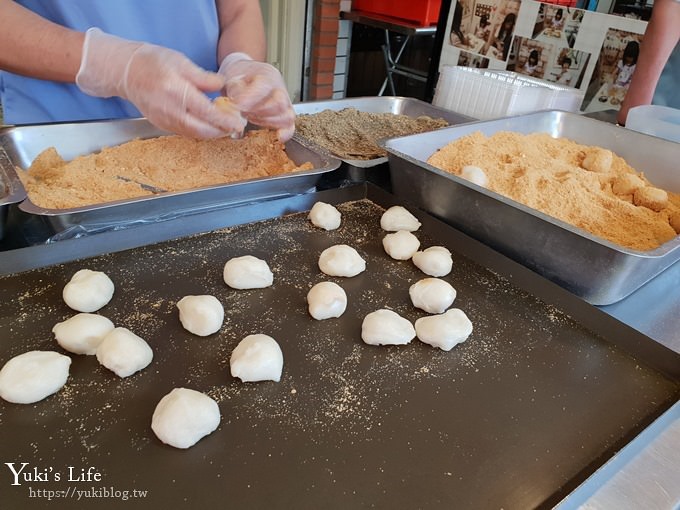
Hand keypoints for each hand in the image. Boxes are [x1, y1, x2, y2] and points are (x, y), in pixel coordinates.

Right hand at [76, 28, 245, 138]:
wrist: (126, 71)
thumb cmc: (153, 62)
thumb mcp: (181, 61)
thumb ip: (203, 77)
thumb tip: (222, 86)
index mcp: (176, 91)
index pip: (206, 112)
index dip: (225, 120)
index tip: (239, 123)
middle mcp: (169, 110)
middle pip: (201, 130)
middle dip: (221, 131)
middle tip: (236, 127)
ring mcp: (163, 120)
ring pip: (193, 134)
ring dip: (212, 133)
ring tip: (226, 127)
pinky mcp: (161, 124)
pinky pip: (184, 132)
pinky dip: (199, 131)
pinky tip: (209, 125)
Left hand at [218, 53, 294, 141]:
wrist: (245, 77)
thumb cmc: (239, 78)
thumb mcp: (230, 77)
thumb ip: (232, 88)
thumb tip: (236, 102)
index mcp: (266, 75)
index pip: (264, 86)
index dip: (251, 98)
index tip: (237, 105)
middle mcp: (279, 88)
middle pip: (279, 103)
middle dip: (259, 112)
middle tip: (243, 112)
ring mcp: (285, 103)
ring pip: (287, 116)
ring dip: (268, 121)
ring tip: (251, 117)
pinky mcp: (285, 115)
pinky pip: (290, 126)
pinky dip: (286, 132)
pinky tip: (278, 136)